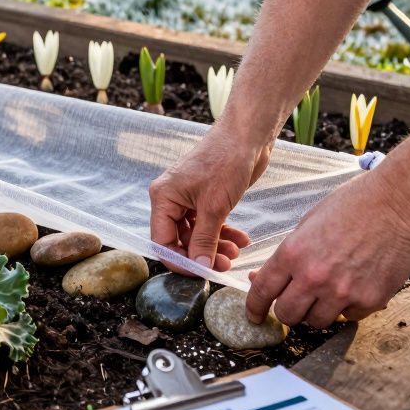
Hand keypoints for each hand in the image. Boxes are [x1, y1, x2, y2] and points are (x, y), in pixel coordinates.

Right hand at [148, 130, 265, 271]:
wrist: (247, 135)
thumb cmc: (226, 161)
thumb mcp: (215, 207)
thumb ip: (204, 240)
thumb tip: (199, 268)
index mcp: (163, 198)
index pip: (162, 241)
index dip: (180, 261)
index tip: (201, 274)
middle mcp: (171, 199)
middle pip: (179, 239)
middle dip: (201, 254)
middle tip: (224, 264)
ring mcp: (188, 198)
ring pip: (196, 234)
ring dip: (215, 246)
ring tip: (236, 252)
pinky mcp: (205, 197)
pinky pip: (208, 224)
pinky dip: (223, 233)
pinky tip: (241, 239)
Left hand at [245, 171, 409, 327]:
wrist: (399, 204)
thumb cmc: (353, 205)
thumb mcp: (308, 224)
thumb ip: (287, 255)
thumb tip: (263, 279)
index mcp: (293, 253)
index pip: (262, 292)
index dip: (254, 308)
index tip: (254, 316)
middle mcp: (314, 277)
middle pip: (287, 314)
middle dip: (287, 310)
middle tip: (295, 302)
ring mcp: (342, 292)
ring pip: (316, 322)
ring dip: (317, 311)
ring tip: (329, 291)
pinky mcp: (369, 300)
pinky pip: (348, 317)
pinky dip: (347, 308)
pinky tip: (354, 287)